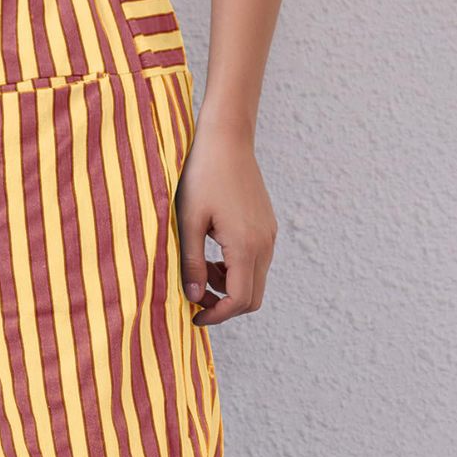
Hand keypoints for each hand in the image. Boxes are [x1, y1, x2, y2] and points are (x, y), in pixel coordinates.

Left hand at [174, 111, 276, 325]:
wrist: (227, 139)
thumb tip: (193, 297)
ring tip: (201, 274)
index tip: (193, 316)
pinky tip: (214, 256)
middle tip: (195, 301)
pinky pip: (257, 262)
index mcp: (246, 245)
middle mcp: (264, 244)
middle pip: (252, 298)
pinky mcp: (267, 226)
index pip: (239, 301)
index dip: (216, 316)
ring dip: (230, 288)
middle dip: (225, 307)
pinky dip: (237, 271)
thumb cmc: (202, 176)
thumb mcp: (188, 222)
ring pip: (255, 281)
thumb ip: (191, 262)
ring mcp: (269, 235)